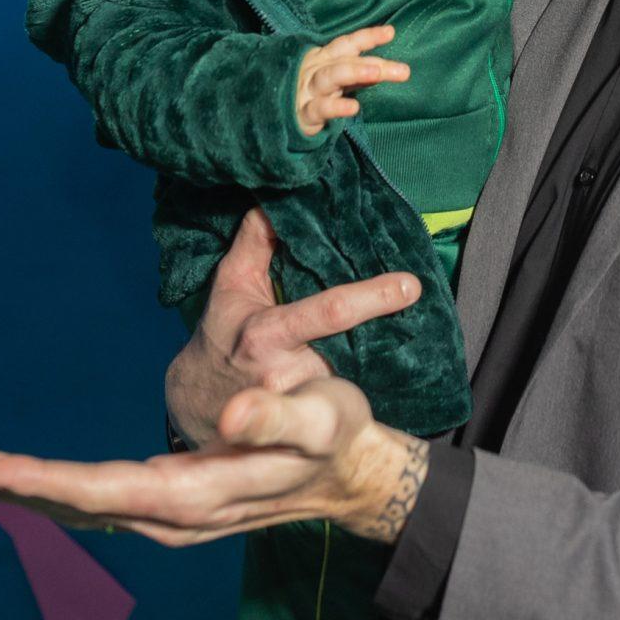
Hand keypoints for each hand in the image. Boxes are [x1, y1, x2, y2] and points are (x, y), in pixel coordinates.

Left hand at [0, 378, 429, 545]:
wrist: (351, 475)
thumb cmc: (336, 434)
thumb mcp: (322, 415)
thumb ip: (278, 415)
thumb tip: (235, 414)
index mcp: (203, 492)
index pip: (108, 490)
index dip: (49, 481)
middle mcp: (177, 515)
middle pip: (84, 505)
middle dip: (21, 487)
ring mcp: (173, 517)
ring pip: (87, 510)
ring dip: (32, 492)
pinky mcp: (173, 506)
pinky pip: (103, 504)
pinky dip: (62, 494)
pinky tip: (33, 484)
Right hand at [163, 207, 419, 447]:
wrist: (198, 403)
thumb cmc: (220, 334)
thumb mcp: (231, 285)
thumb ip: (255, 241)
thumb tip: (274, 200)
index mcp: (267, 334)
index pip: (328, 312)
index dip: (372, 297)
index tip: (411, 285)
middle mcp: (289, 372)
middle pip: (354, 345)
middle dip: (390, 326)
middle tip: (421, 299)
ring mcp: (304, 403)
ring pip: (358, 371)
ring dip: (386, 349)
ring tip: (414, 324)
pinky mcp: (315, 420)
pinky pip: (353, 392)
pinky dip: (372, 371)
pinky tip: (394, 355)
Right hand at [295, 24, 410, 136]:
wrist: (270, 119)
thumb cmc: (308, 96)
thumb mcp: (332, 82)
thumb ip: (356, 75)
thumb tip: (386, 68)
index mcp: (323, 59)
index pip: (347, 44)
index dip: (367, 37)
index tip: (391, 32)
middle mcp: (315, 70)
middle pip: (346, 61)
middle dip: (374, 63)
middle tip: (403, 70)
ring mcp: (306, 90)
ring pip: (330, 77)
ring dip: (353, 71)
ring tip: (375, 72)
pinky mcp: (301, 114)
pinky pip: (318, 109)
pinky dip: (335, 107)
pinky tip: (354, 107)